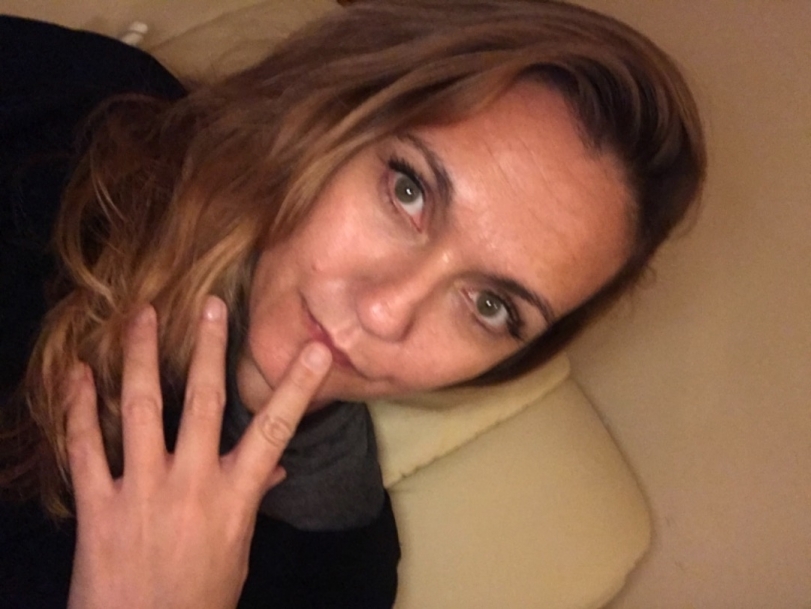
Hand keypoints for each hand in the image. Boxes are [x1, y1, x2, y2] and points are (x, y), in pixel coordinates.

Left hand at [64, 297, 331, 608]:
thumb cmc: (198, 599)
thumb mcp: (237, 551)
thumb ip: (250, 500)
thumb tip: (273, 466)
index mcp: (233, 498)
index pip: (276, 431)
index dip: (297, 387)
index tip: (315, 350)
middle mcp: (191, 484)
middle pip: (205, 403)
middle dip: (210, 349)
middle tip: (212, 305)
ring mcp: (142, 491)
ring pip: (142, 410)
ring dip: (141, 358)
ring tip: (140, 316)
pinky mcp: (98, 506)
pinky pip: (86, 449)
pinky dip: (79, 408)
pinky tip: (79, 375)